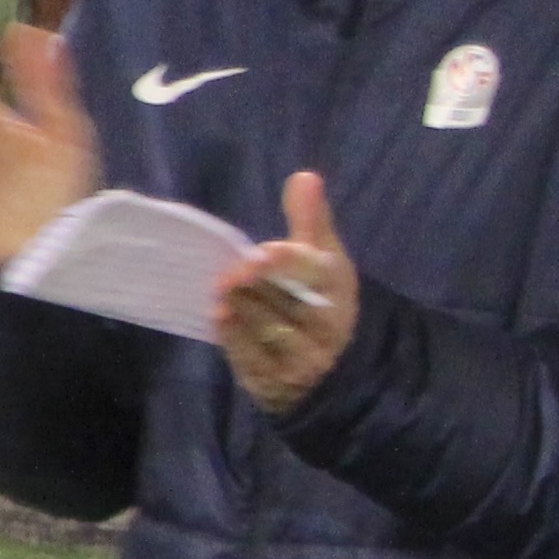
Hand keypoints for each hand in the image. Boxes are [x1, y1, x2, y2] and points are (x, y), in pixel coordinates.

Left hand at [219, 171, 361, 413]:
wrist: (330, 367)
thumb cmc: (319, 300)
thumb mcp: (323, 261)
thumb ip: (311, 221)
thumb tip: (305, 177)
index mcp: (339, 290)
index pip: (319, 275)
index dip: (291, 263)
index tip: (264, 251)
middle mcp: (327, 327)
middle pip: (292, 304)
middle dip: (261, 287)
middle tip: (232, 272)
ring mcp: (304, 359)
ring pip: (273, 332)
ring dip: (245, 310)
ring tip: (222, 292)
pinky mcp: (277, 382)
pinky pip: (255, 361)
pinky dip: (235, 340)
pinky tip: (219, 318)